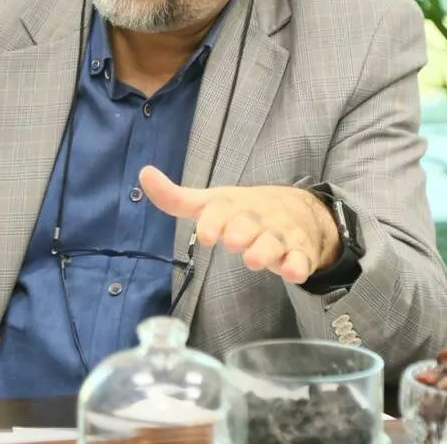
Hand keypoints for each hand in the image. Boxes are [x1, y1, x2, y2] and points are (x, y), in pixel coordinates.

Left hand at [140, 166, 340, 283]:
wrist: (299, 210)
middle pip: (251, 223)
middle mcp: (258, 217)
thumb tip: (144, 173)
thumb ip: (178, 198)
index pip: (222, 208)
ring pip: (276, 241)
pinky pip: (302, 259)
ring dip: (266, 250)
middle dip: (242, 231)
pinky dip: (299, 265)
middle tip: (232, 241)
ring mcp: (282, 234)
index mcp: (234, 204)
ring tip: (254, 260)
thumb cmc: (245, 211)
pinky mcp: (301, 252)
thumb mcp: (213, 203)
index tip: (205, 235)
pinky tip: (292, 272)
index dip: (214, 220)